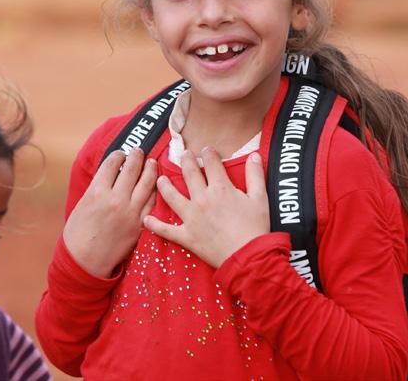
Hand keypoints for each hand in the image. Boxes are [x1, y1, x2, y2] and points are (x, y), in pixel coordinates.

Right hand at [62, 149, 156, 277]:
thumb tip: (109, 173)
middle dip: (137, 156)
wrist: (85, 262)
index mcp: (97, 192)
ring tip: (152, 162)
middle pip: (132, 169)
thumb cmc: (78, 233)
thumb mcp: (82, 204)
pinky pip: (152, 202)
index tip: (121, 153)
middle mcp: (116, 199)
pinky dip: (155, 190)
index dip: (118, 155)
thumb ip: (97, 187)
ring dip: (150, 169)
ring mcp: (130, 212)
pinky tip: (156, 185)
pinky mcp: (140, 224)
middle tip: (139, 151)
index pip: (112, 163)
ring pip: (147, 183)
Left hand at [143, 148, 268, 267]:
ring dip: (165, 186)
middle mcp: (202, 199)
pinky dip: (155, 225)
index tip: (207, 149)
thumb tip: (254, 155)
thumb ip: (255, 174)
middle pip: (190, 174)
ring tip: (160, 179)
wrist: (248, 257)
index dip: (209, 153)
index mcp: (220, 188)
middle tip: (183, 154)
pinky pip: (166, 230)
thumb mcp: (260, 198)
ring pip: (172, 197)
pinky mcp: (187, 236)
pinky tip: (146, 219)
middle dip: (186, 161)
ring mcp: (191, 218)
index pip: (212, 163)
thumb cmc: (255, 228)